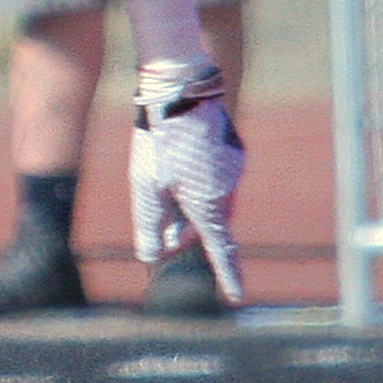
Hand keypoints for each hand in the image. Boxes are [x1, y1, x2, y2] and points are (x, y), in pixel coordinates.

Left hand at [129, 56, 244, 302]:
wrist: (182, 85)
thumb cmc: (160, 138)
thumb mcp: (146, 185)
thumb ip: (149, 224)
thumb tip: (150, 257)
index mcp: (208, 203)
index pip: (220, 249)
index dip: (228, 275)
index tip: (237, 296)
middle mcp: (228, 188)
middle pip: (209, 221)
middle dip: (188, 230)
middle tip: (165, 230)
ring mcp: (233, 167)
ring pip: (210, 197)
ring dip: (189, 203)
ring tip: (163, 181)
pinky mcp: (231, 149)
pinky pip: (214, 176)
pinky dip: (196, 180)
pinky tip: (176, 157)